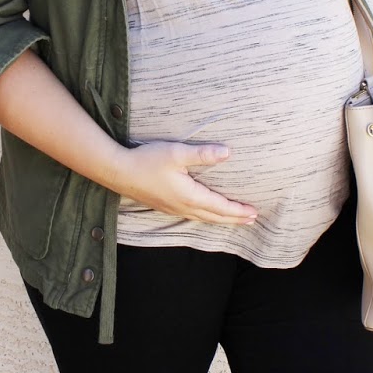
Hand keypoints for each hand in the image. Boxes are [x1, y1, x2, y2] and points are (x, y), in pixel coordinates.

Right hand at [112, 140, 258, 224]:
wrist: (118, 171)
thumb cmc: (146, 160)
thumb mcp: (177, 153)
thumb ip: (203, 154)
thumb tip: (228, 153)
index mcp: (190, 196)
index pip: (221, 207)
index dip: (238, 210)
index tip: (254, 211)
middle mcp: (183, 207)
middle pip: (215, 217)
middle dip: (234, 219)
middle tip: (252, 220)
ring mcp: (173, 208)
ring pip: (203, 218)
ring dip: (221, 220)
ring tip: (234, 220)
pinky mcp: (164, 206)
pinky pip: (192, 216)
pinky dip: (206, 217)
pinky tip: (205, 214)